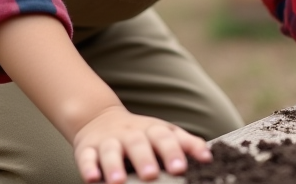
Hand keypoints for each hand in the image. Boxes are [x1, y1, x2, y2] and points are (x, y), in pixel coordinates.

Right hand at [72, 105, 211, 182]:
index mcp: (152, 130)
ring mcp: (108, 141)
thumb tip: (209, 157)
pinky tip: (93, 178)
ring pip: (111, 151)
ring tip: (119, 181)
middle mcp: (130, 134)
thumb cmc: (141, 133)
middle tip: (151, 175)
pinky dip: (88, 167)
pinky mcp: (87, 149)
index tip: (181, 168)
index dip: (173, 151)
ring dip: (114, 165)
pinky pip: (86, 157)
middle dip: (144, 158)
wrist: (98, 119)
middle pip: (138, 143)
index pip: (165, 138)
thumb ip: (187, 143)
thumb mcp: (164, 133)